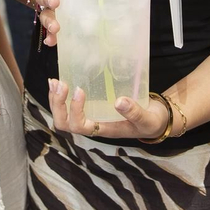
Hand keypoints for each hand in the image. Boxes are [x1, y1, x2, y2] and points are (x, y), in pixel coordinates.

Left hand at [48, 78, 171, 139]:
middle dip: (58, 105)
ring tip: (54, 81)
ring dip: (55, 99)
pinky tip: (59, 80)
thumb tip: (119, 102)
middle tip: (60, 84)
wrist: (154, 119)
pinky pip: (69, 104)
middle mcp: (93, 124)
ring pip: (63, 115)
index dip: (74, 110)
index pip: (80, 126)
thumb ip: (135, 113)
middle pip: (65, 123)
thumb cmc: (150, 122)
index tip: (80, 90)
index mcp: (103, 129)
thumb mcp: (146, 119)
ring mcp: (90, 115)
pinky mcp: (91, 106)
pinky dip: (60, 94)